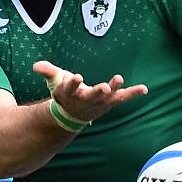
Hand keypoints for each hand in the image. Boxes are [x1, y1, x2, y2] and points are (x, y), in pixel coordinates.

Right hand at [33, 60, 147, 121]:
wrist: (72, 115)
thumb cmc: (65, 93)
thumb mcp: (54, 82)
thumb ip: (47, 71)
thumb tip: (36, 66)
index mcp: (70, 94)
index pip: (70, 87)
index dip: (73, 83)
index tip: (77, 77)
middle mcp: (85, 99)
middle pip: (92, 96)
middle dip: (98, 92)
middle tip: (104, 87)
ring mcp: (99, 102)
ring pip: (107, 97)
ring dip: (114, 90)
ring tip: (118, 79)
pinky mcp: (110, 101)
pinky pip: (123, 97)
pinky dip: (133, 93)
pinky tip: (144, 89)